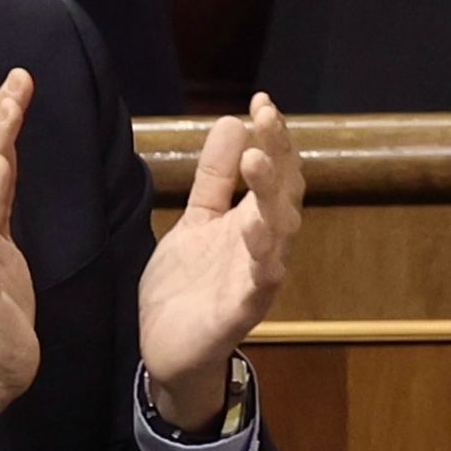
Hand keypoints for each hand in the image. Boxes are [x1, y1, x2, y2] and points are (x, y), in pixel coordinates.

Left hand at [133, 91, 300, 427]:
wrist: (167, 349)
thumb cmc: (188, 285)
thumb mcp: (196, 221)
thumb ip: (214, 179)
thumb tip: (231, 122)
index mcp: (252, 222)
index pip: (274, 173)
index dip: (273, 138)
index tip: (262, 101)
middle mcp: (263, 247)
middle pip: (283, 196)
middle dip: (277, 157)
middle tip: (265, 119)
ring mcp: (256, 280)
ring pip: (279, 235)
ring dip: (271, 198)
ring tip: (257, 162)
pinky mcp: (241, 311)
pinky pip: (259, 284)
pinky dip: (263, 259)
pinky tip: (257, 233)